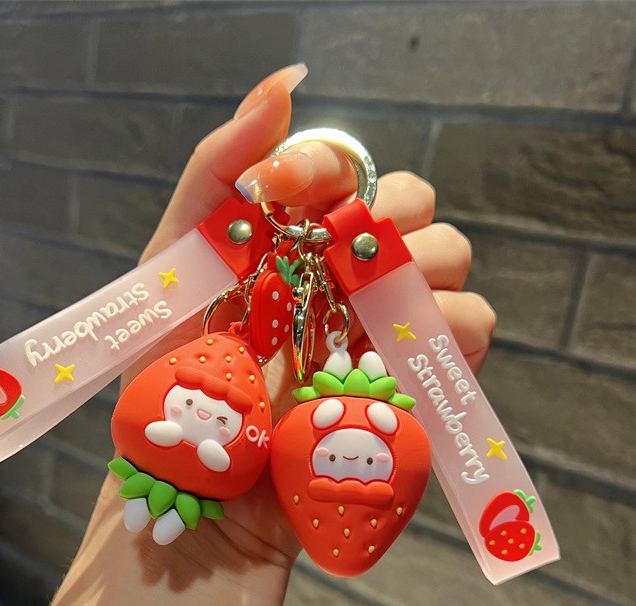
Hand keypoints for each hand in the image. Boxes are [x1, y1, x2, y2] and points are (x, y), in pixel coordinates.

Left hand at [113, 63, 494, 583]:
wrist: (193, 492)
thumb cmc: (167, 385)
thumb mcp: (174, 269)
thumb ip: (217, 173)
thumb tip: (286, 83)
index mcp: (291, 243)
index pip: (343, 168)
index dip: (322, 165)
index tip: (279, 191)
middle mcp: (340, 279)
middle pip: (414, 206)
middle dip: (386, 217)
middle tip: (334, 262)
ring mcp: (377, 330)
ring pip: (452, 263)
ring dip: (420, 272)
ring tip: (360, 316)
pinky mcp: (405, 386)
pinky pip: (468, 336)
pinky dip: (449, 331)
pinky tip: (390, 351)